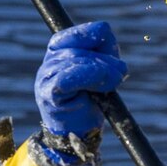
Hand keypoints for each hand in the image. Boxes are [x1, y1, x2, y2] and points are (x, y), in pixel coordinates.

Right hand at [33, 21, 126, 135]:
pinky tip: (96, 91)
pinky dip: (87, 79)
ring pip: (78, 60)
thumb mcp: (101, 74)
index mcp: (64, 47)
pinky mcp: (49, 91)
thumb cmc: (90, 102)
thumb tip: (117, 61)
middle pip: (86, 46)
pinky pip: (68, 78)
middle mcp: (53, 57)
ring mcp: (47, 74)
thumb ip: (105, 58)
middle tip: (119, 77)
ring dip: (102, 73)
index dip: (107, 44)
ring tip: (111, 85)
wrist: (77, 134)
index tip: (112, 59)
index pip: (92, 30)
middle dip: (107, 62)